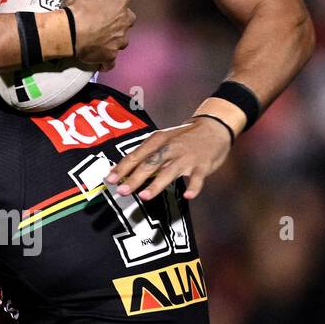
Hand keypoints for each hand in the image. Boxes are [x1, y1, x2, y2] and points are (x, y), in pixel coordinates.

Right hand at [62, 0, 136, 69]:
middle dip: (123, 16)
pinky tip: (102, 61)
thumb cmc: (79, 5)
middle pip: (130, 17)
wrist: (70, 33)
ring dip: (116, 37)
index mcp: (121, 2)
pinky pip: (111, 61)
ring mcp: (117, 41)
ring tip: (106, 36)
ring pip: (122, 39)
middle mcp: (124, 22)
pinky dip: (107, 60)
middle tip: (111, 14)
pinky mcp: (108, 57)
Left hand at [105, 115, 233, 201]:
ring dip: (157, 184)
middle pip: (150, 164)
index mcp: (158, 141)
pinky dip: (194, 187)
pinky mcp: (202, 166)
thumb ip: (145, 154)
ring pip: (170, 172)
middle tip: (122, 191)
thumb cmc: (183, 137)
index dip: (122, 168)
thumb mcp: (163, 140)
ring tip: (144, 196)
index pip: (136, 156)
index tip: (109, 180)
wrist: (214, 127)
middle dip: (135, 178)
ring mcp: (187, 157)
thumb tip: (122, 170)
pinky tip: (188, 195)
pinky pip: (197, 178)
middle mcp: (170, 148)